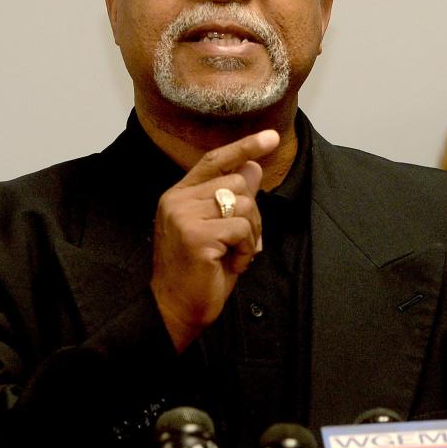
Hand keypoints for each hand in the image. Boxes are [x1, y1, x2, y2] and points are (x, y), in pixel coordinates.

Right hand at [151, 129, 280, 351]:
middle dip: (252, 214)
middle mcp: (177, 200)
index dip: (244, 147)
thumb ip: (233, 198)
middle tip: (241, 243)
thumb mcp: (219, 230)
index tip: (271, 138)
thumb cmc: (198, 272)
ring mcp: (184, 217)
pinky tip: (231, 264)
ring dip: (250, 234)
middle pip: (237, 183)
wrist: (175, 309)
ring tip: (234, 255)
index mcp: (179, 195)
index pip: (214, 160)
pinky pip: (242, 229)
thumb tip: (253, 167)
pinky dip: (246, 250)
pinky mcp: (196, 236)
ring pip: (244, 204)